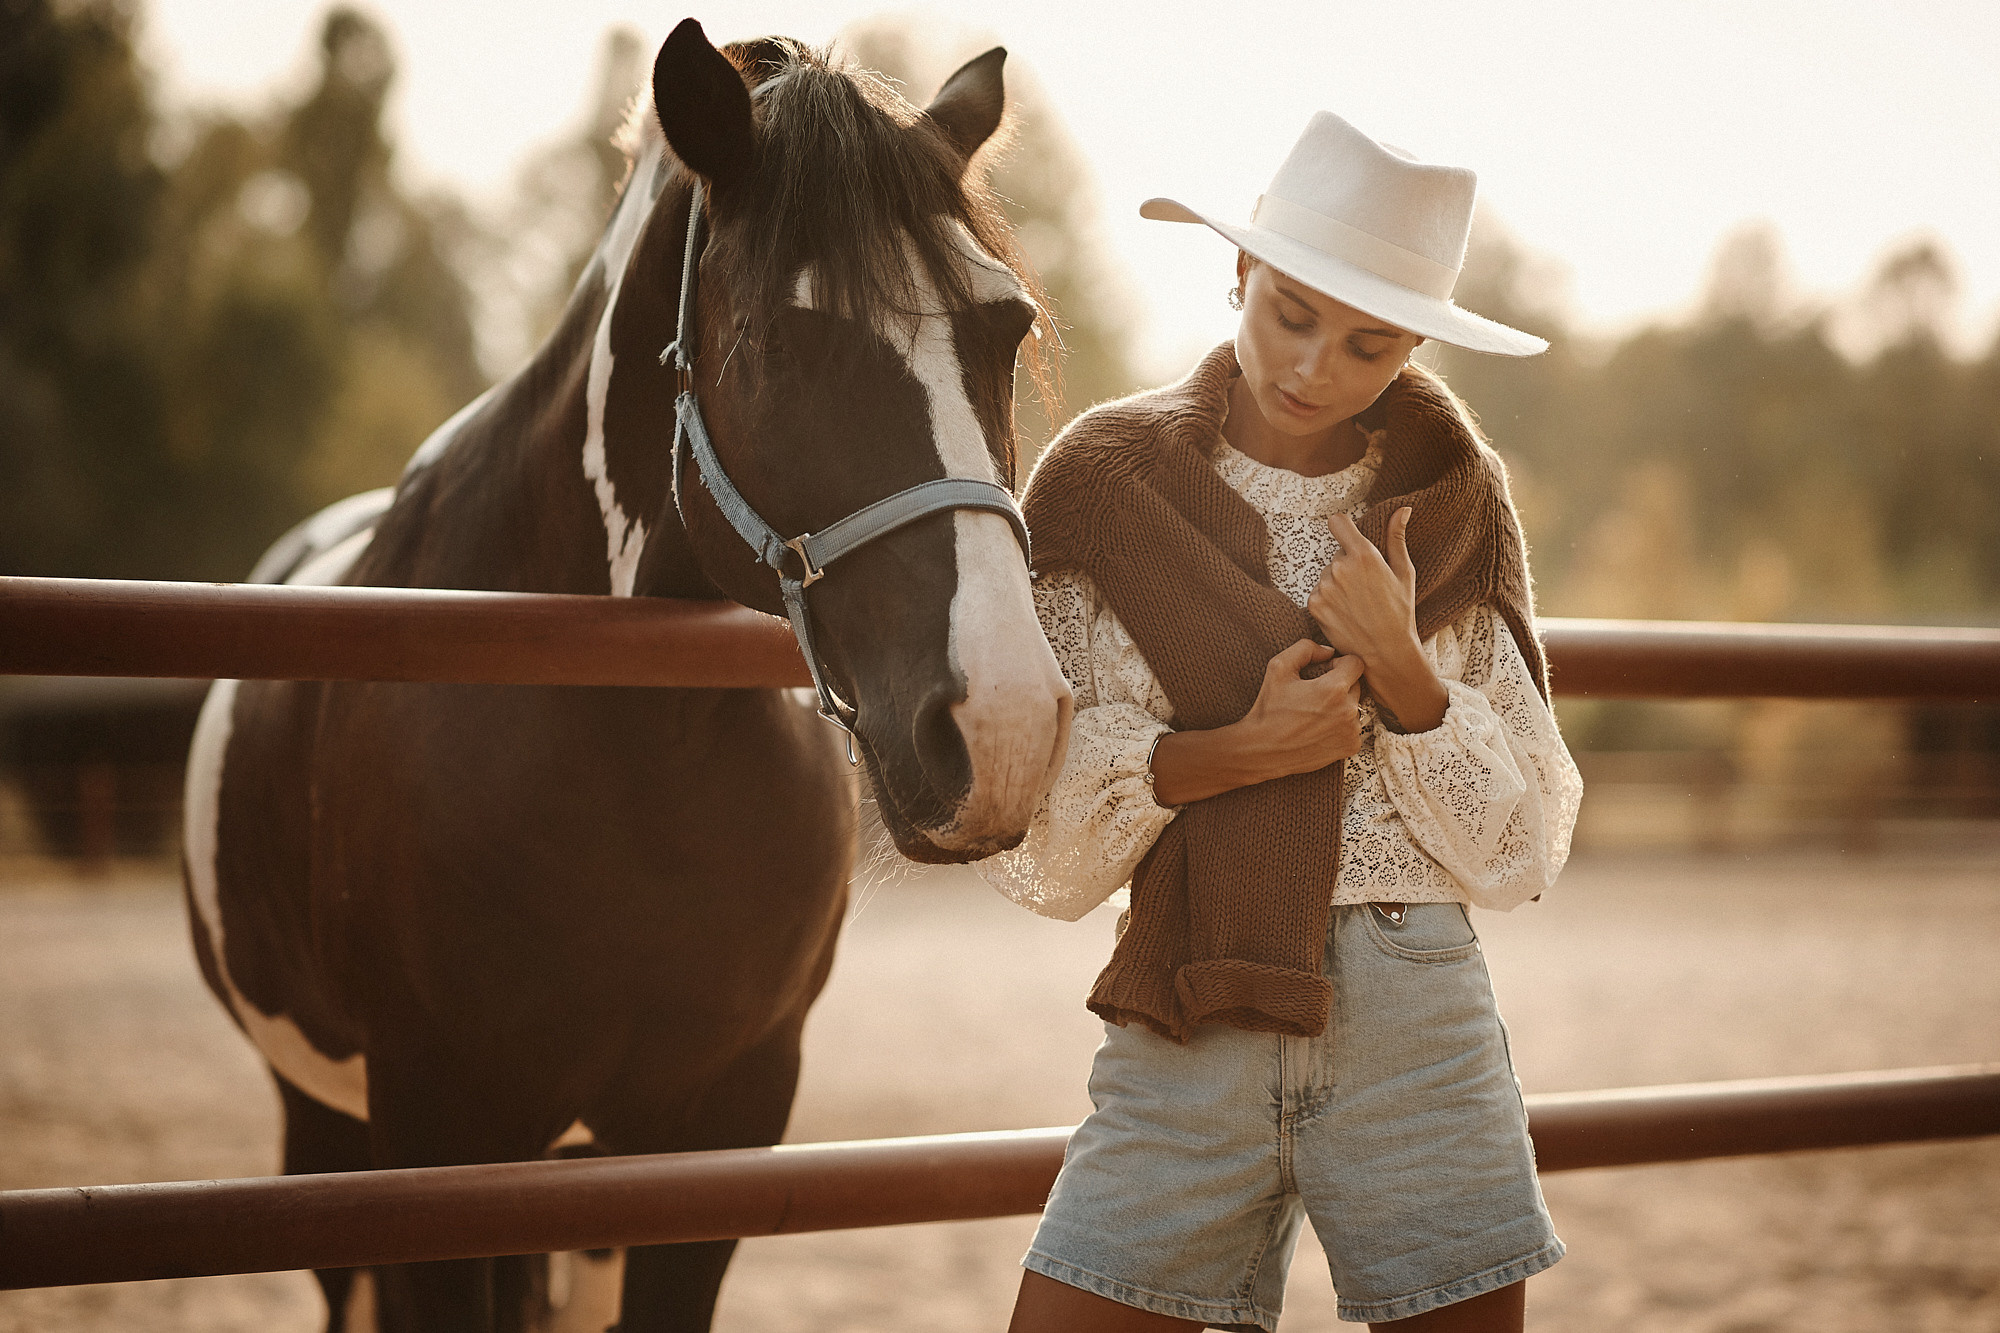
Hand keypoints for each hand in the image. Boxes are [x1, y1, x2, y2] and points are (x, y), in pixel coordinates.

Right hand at [1149, 640, 1364, 805]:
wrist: (1255, 752)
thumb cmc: (1263, 708)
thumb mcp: (1276, 669)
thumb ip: (1304, 649)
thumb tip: (1326, 648)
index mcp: (1334, 689)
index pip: (1357, 662)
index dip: (1341, 663)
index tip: (1325, 669)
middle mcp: (1348, 712)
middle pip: (1358, 685)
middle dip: (1340, 684)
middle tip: (1313, 690)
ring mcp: (1350, 733)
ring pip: (1357, 707)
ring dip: (1341, 705)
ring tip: (1311, 711)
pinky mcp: (1347, 750)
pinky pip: (1353, 728)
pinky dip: (1340, 725)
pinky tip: (1314, 727)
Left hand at [1307, 509, 1448, 732]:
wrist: (1386, 652)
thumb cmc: (1400, 612)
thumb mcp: (1404, 573)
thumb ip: (1397, 538)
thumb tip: (1403, 509)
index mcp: (1364, 555)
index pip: (1337, 522)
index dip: (1343, 527)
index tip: (1348, 535)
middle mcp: (1340, 568)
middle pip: (1336, 552)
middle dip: (1348, 563)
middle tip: (1366, 587)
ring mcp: (1324, 587)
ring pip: (1327, 573)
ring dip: (1337, 582)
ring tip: (1356, 603)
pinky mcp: (1314, 605)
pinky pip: (1317, 591)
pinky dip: (1328, 599)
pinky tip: (1345, 612)